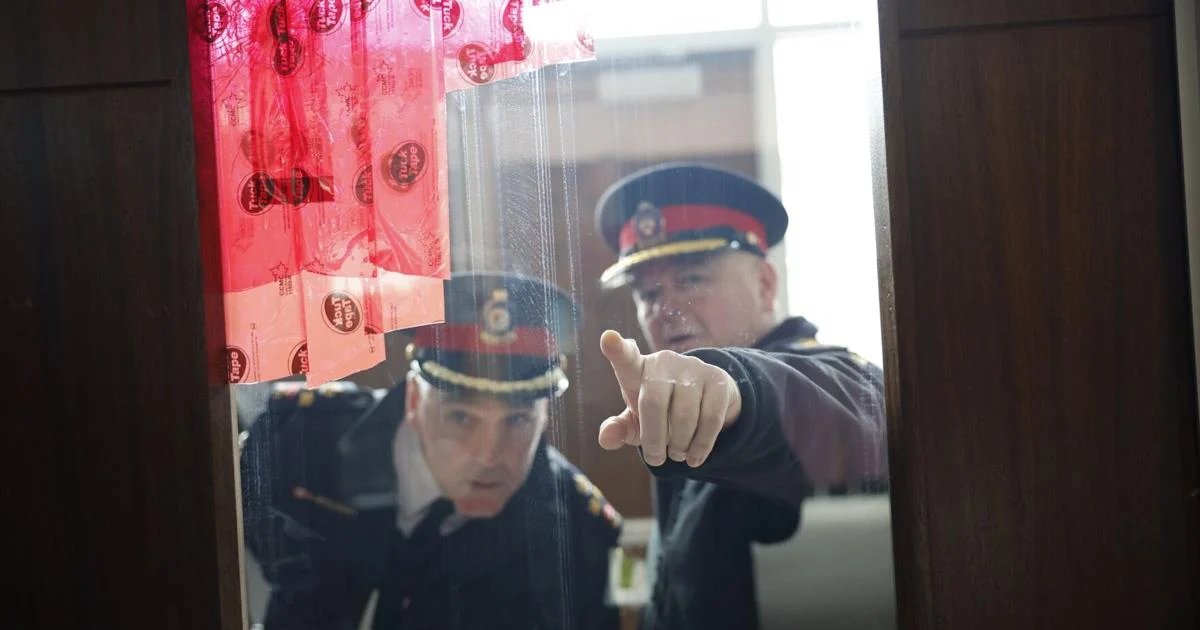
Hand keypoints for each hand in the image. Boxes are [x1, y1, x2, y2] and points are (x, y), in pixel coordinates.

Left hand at [597, 330, 740, 466]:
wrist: (704, 400)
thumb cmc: (660, 410)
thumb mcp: (636, 421)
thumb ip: (619, 429)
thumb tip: (605, 438)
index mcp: (637, 369)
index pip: (625, 358)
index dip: (616, 349)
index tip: (607, 339)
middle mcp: (664, 362)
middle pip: (653, 403)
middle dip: (654, 439)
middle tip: (656, 458)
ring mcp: (693, 367)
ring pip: (684, 416)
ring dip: (679, 445)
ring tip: (677, 454)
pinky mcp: (718, 380)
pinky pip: (711, 420)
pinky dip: (701, 446)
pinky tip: (695, 457)